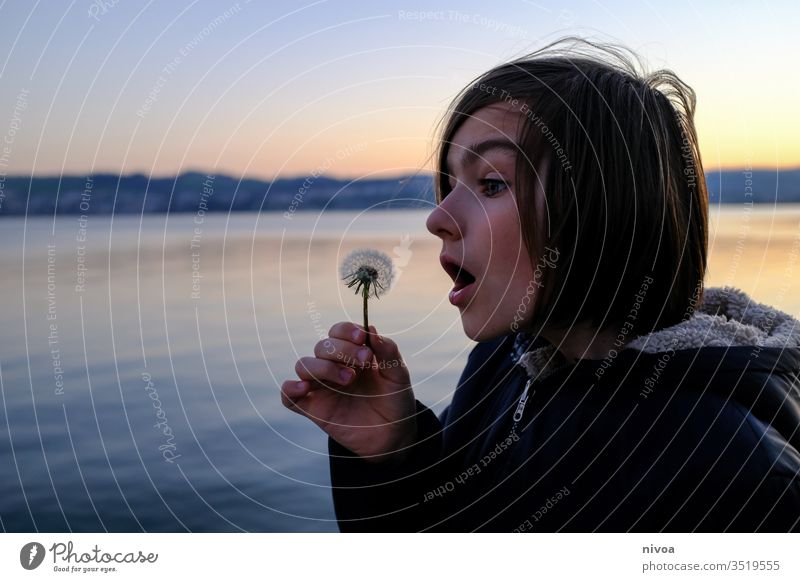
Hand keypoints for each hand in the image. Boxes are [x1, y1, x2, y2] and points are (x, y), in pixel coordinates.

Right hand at [281, 322, 416, 462]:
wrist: (393, 436)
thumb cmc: (395, 401)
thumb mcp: (398, 376)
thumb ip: (389, 352)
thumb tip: (372, 329)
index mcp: (352, 354)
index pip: (338, 332)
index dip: (346, 331)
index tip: (361, 337)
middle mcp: (333, 367)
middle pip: (322, 346)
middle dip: (342, 350)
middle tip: (364, 361)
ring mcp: (321, 387)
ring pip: (304, 365)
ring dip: (324, 367)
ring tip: (349, 379)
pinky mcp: (313, 409)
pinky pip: (288, 396)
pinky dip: (290, 389)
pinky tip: (305, 388)